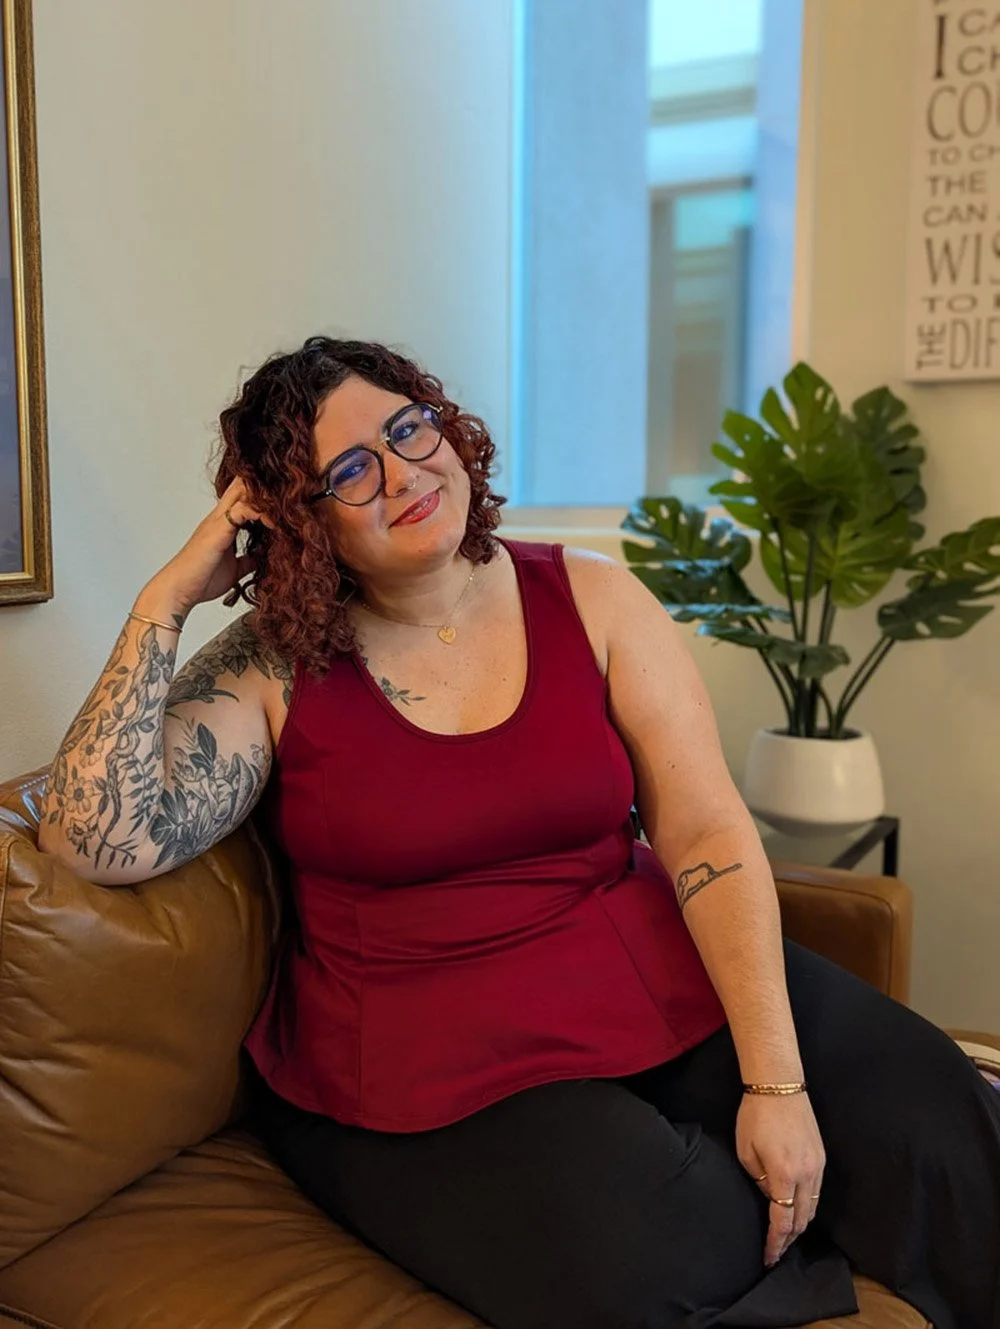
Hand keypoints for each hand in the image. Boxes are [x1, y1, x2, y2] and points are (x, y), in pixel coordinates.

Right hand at [135, 478, 272, 620]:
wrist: (180, 590)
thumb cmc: (202, 580)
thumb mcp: (235, 568)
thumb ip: (249, 559)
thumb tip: (264, 556)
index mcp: (222, 524)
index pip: (241, 496)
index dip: (261, 495)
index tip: (283, 507)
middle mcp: (219, 517)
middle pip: (241, 485)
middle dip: (265, 488)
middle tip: (287, 499)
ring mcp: (217, 521)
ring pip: (242, 491)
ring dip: (265, 498)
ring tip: (284, 510)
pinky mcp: (218, 530)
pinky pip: (243, 509)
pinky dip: (261, 513)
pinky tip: (273, 524)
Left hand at [736, 1091, 824, 1266]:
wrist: (779, 1084)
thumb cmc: (756, 1115)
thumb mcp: (746, 1151)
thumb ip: (759, 1181)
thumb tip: (770, 1197)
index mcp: (784, 1175)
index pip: (783, 1221)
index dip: (776, 1243)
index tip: (769, 1257)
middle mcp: (807, 1175)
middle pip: (802, 1220)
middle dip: (788, 1240)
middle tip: (776, 1251)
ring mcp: (818, 1166)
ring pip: (812, 1208)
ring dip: (800, 1224)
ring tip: (785, 1235)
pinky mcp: (821, 1157)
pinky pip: (817, 1192)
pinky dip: (807, 1206)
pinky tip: (797, 1210)